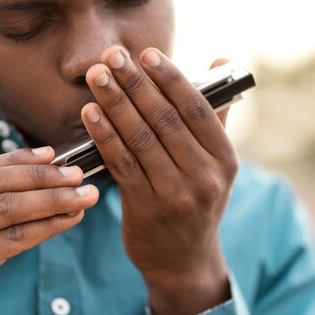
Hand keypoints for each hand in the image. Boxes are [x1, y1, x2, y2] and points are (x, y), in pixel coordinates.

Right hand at [0, 148, 97, 314]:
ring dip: (54, 199)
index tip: (52, 154)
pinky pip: (14, 237)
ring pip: (8, 208)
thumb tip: (36, 191)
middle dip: (42, 176)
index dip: (19, 160)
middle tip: (77, 175)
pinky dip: (49, 225)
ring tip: (86, 196)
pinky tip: (70, 219)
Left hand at [81, 47, 237, 314]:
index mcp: (225, 159)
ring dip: (115, 103)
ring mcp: (175, 194)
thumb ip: (215, 114)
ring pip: (140, 138)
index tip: (147, 54)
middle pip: (165, 119)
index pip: (197, 109)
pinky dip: (104, 135)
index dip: (171, 78)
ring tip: (96, 75)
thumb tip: (220, 59)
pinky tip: (90, 113)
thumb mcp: (218, 164)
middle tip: (112, 55)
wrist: (184, 261)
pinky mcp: (145, 209)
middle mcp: (205, 176)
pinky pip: (121, 164)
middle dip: (135, 83)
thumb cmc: (198, 201)